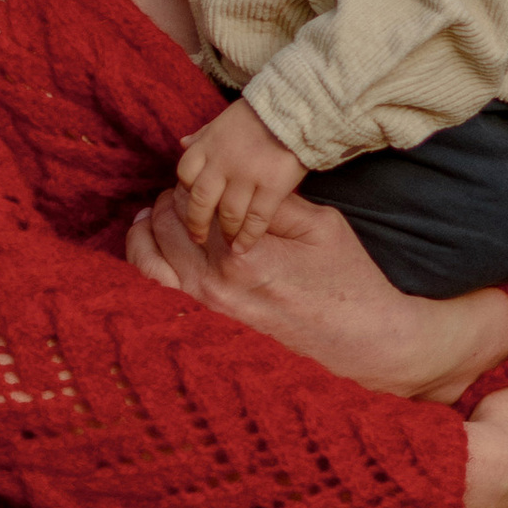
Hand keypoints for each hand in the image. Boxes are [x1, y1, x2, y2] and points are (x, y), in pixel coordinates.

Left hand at [126, 187, 507, 403]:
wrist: (359, 338)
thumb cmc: (346, 278)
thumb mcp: (318, 223)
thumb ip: (268, 201)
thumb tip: (230, 177)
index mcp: (242, 255)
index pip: (192, 199)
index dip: (197, 178)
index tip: (210, 170)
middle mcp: (214, 284)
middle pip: (163, 224)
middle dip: (171, 198)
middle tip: (190, 186)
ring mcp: (207, 305)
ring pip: (147, 257)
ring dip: (151, 226)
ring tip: (164, 210)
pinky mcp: (208, 316)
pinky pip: (158, 283)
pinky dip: (150, 256)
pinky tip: (161, 240)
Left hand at [175, 98, 306, 251]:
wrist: (297, 108)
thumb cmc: (260, 114)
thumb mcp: (224, 119)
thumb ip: (204, 135)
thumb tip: (183, 143)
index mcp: (208, 144)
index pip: (185, 174)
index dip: (185, 192)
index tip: (192, 203)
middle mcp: (222, 162)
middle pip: (200, 201)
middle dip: (197, 224)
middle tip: (197, 238)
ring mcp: (247, 176)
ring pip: (228, 214)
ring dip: (225, 232)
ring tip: (226, 242)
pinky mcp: (272, 187)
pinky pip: (256, 219)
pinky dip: (248, 236)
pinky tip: (243, 246)